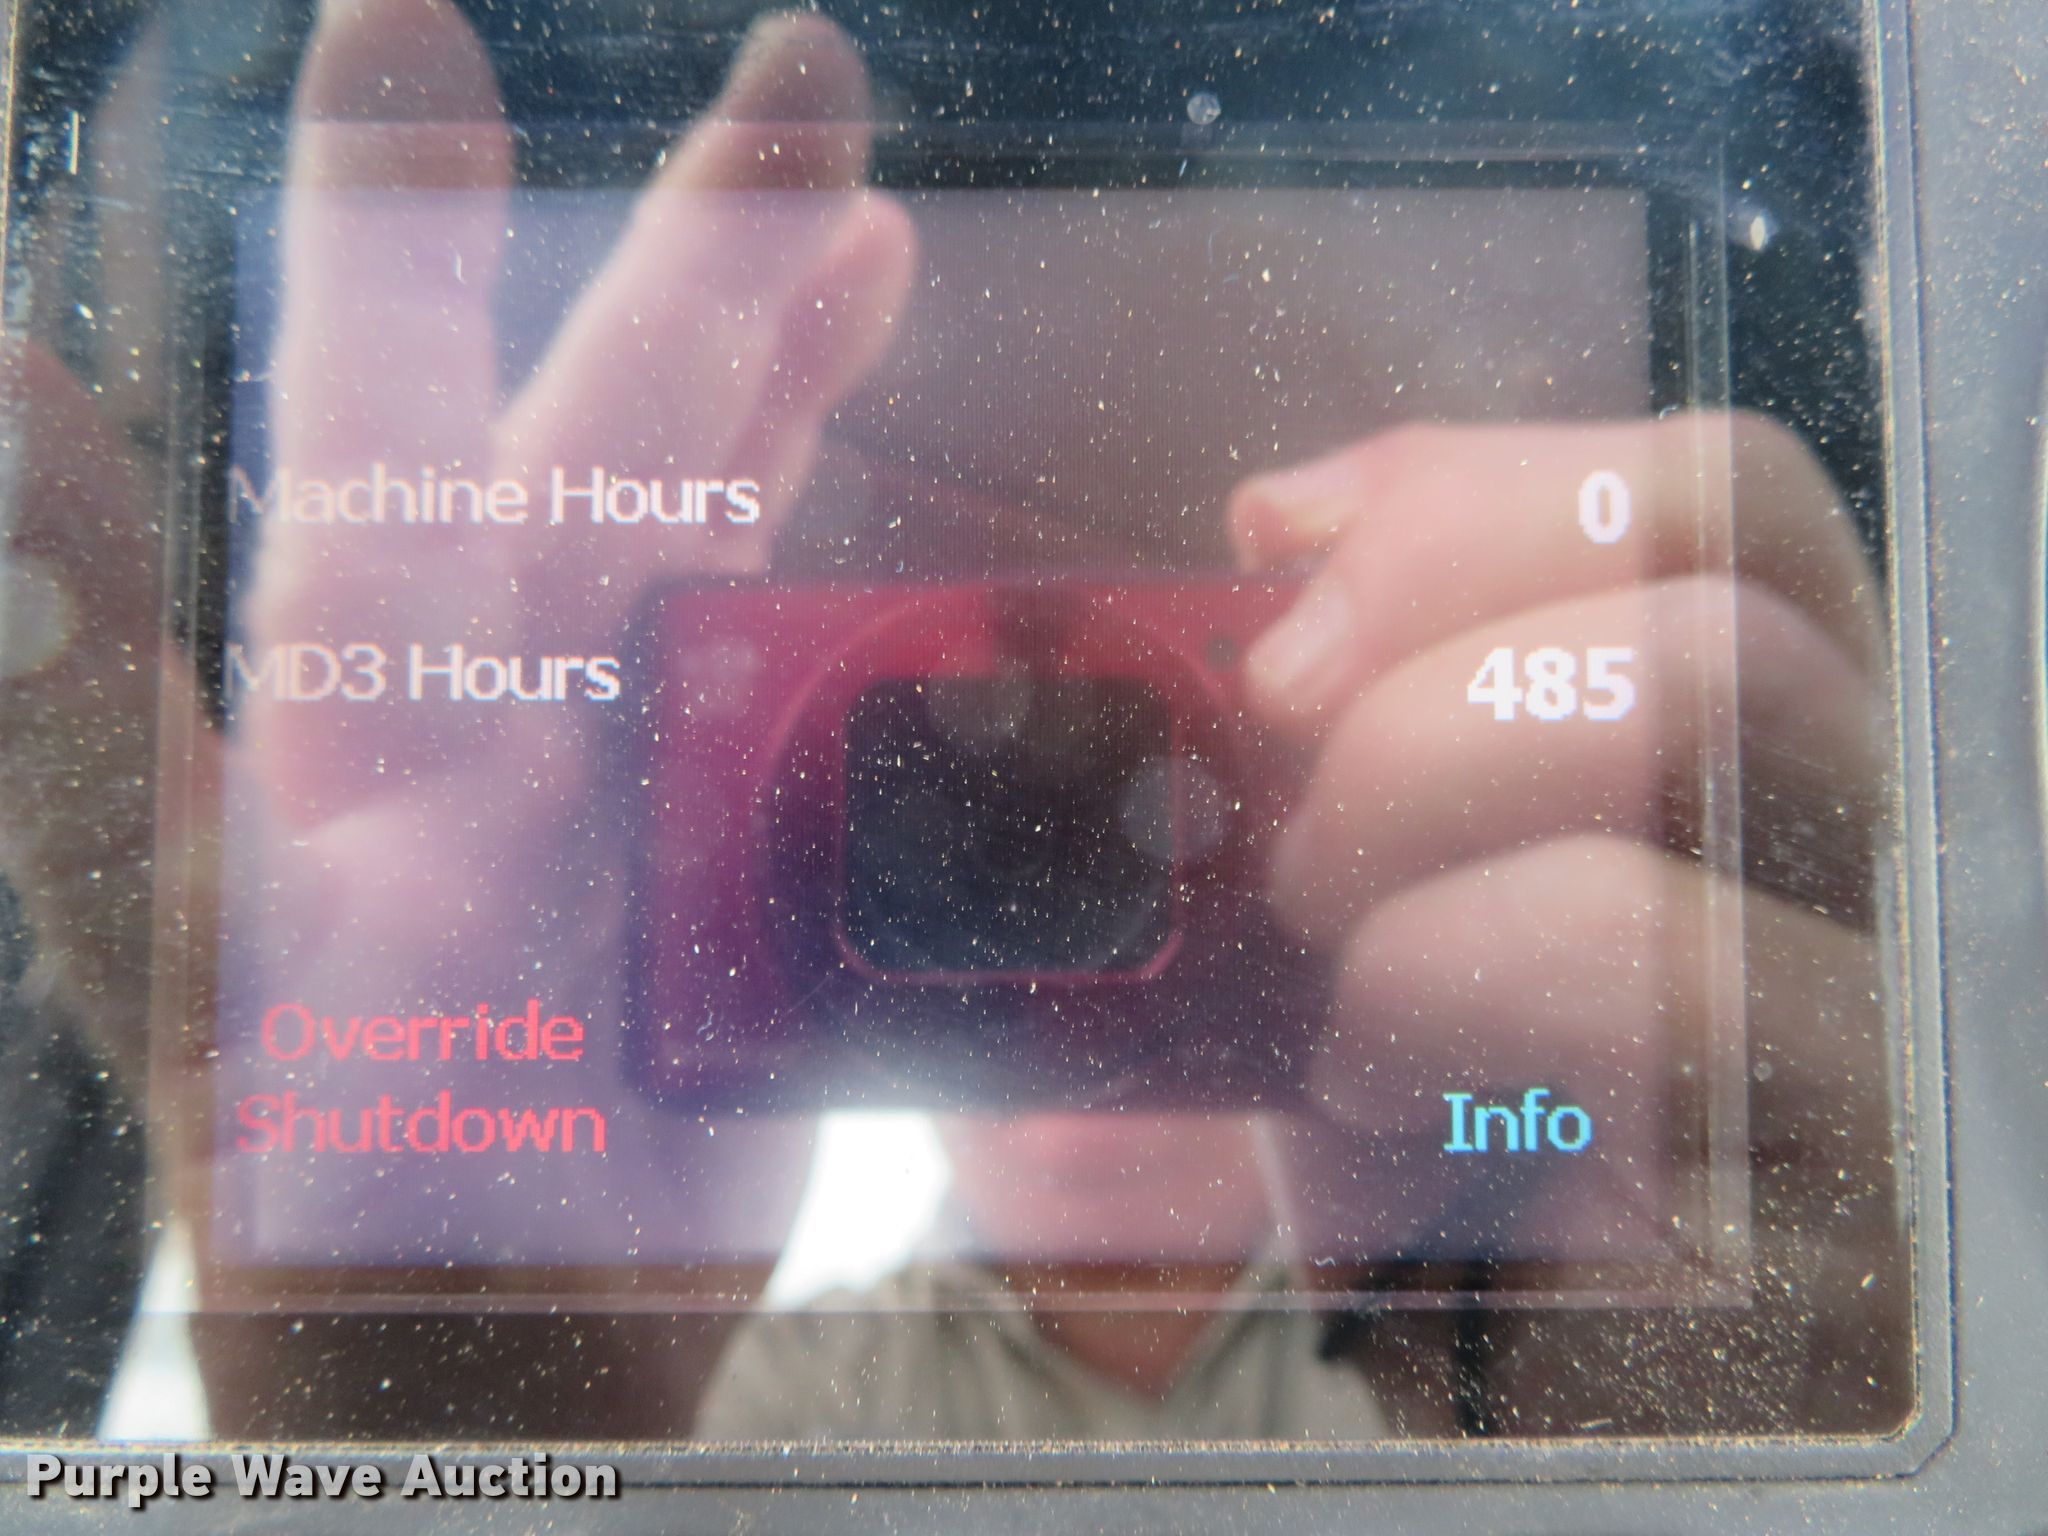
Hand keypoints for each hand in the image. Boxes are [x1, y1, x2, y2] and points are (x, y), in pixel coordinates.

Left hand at [1230, 412, 1906, 1427]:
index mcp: (1764, 736)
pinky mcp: (1844, 1234)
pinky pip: (1655, 1031)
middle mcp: (1865, 860)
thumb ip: (1352, 667)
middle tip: (1296, 852)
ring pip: (1689, 835)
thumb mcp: (1363, 847)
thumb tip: (1283, 512)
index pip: (1727, 505)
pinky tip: (1379, 1102)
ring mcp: (1876, 1049)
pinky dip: (1452, 1025)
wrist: (1454, 1356)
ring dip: (1420, 889)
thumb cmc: (1417, 1080)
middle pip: (1731, 649)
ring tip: (1331, 990)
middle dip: (1427, 726)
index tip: (1283, 602)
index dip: (1487, 510)